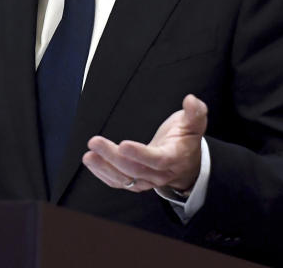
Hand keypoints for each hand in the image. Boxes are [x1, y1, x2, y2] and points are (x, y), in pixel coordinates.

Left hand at [82, 94, 206, 192]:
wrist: (187, 164)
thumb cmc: (186, 140)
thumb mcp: (194, 124)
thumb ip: (195, 112)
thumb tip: (191, 100)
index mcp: (174, 158)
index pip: (157, 160)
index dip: (140, 154)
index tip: (123, 145)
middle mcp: (160, 174)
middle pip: (135, 170)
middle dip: (113, 157)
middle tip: (95, 142)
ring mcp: (147, 180)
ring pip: (124, 179)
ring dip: (104, 168)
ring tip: (88, 155)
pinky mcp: (137, 182)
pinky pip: (119, 183)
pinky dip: (104, 174)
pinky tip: (92, 163)